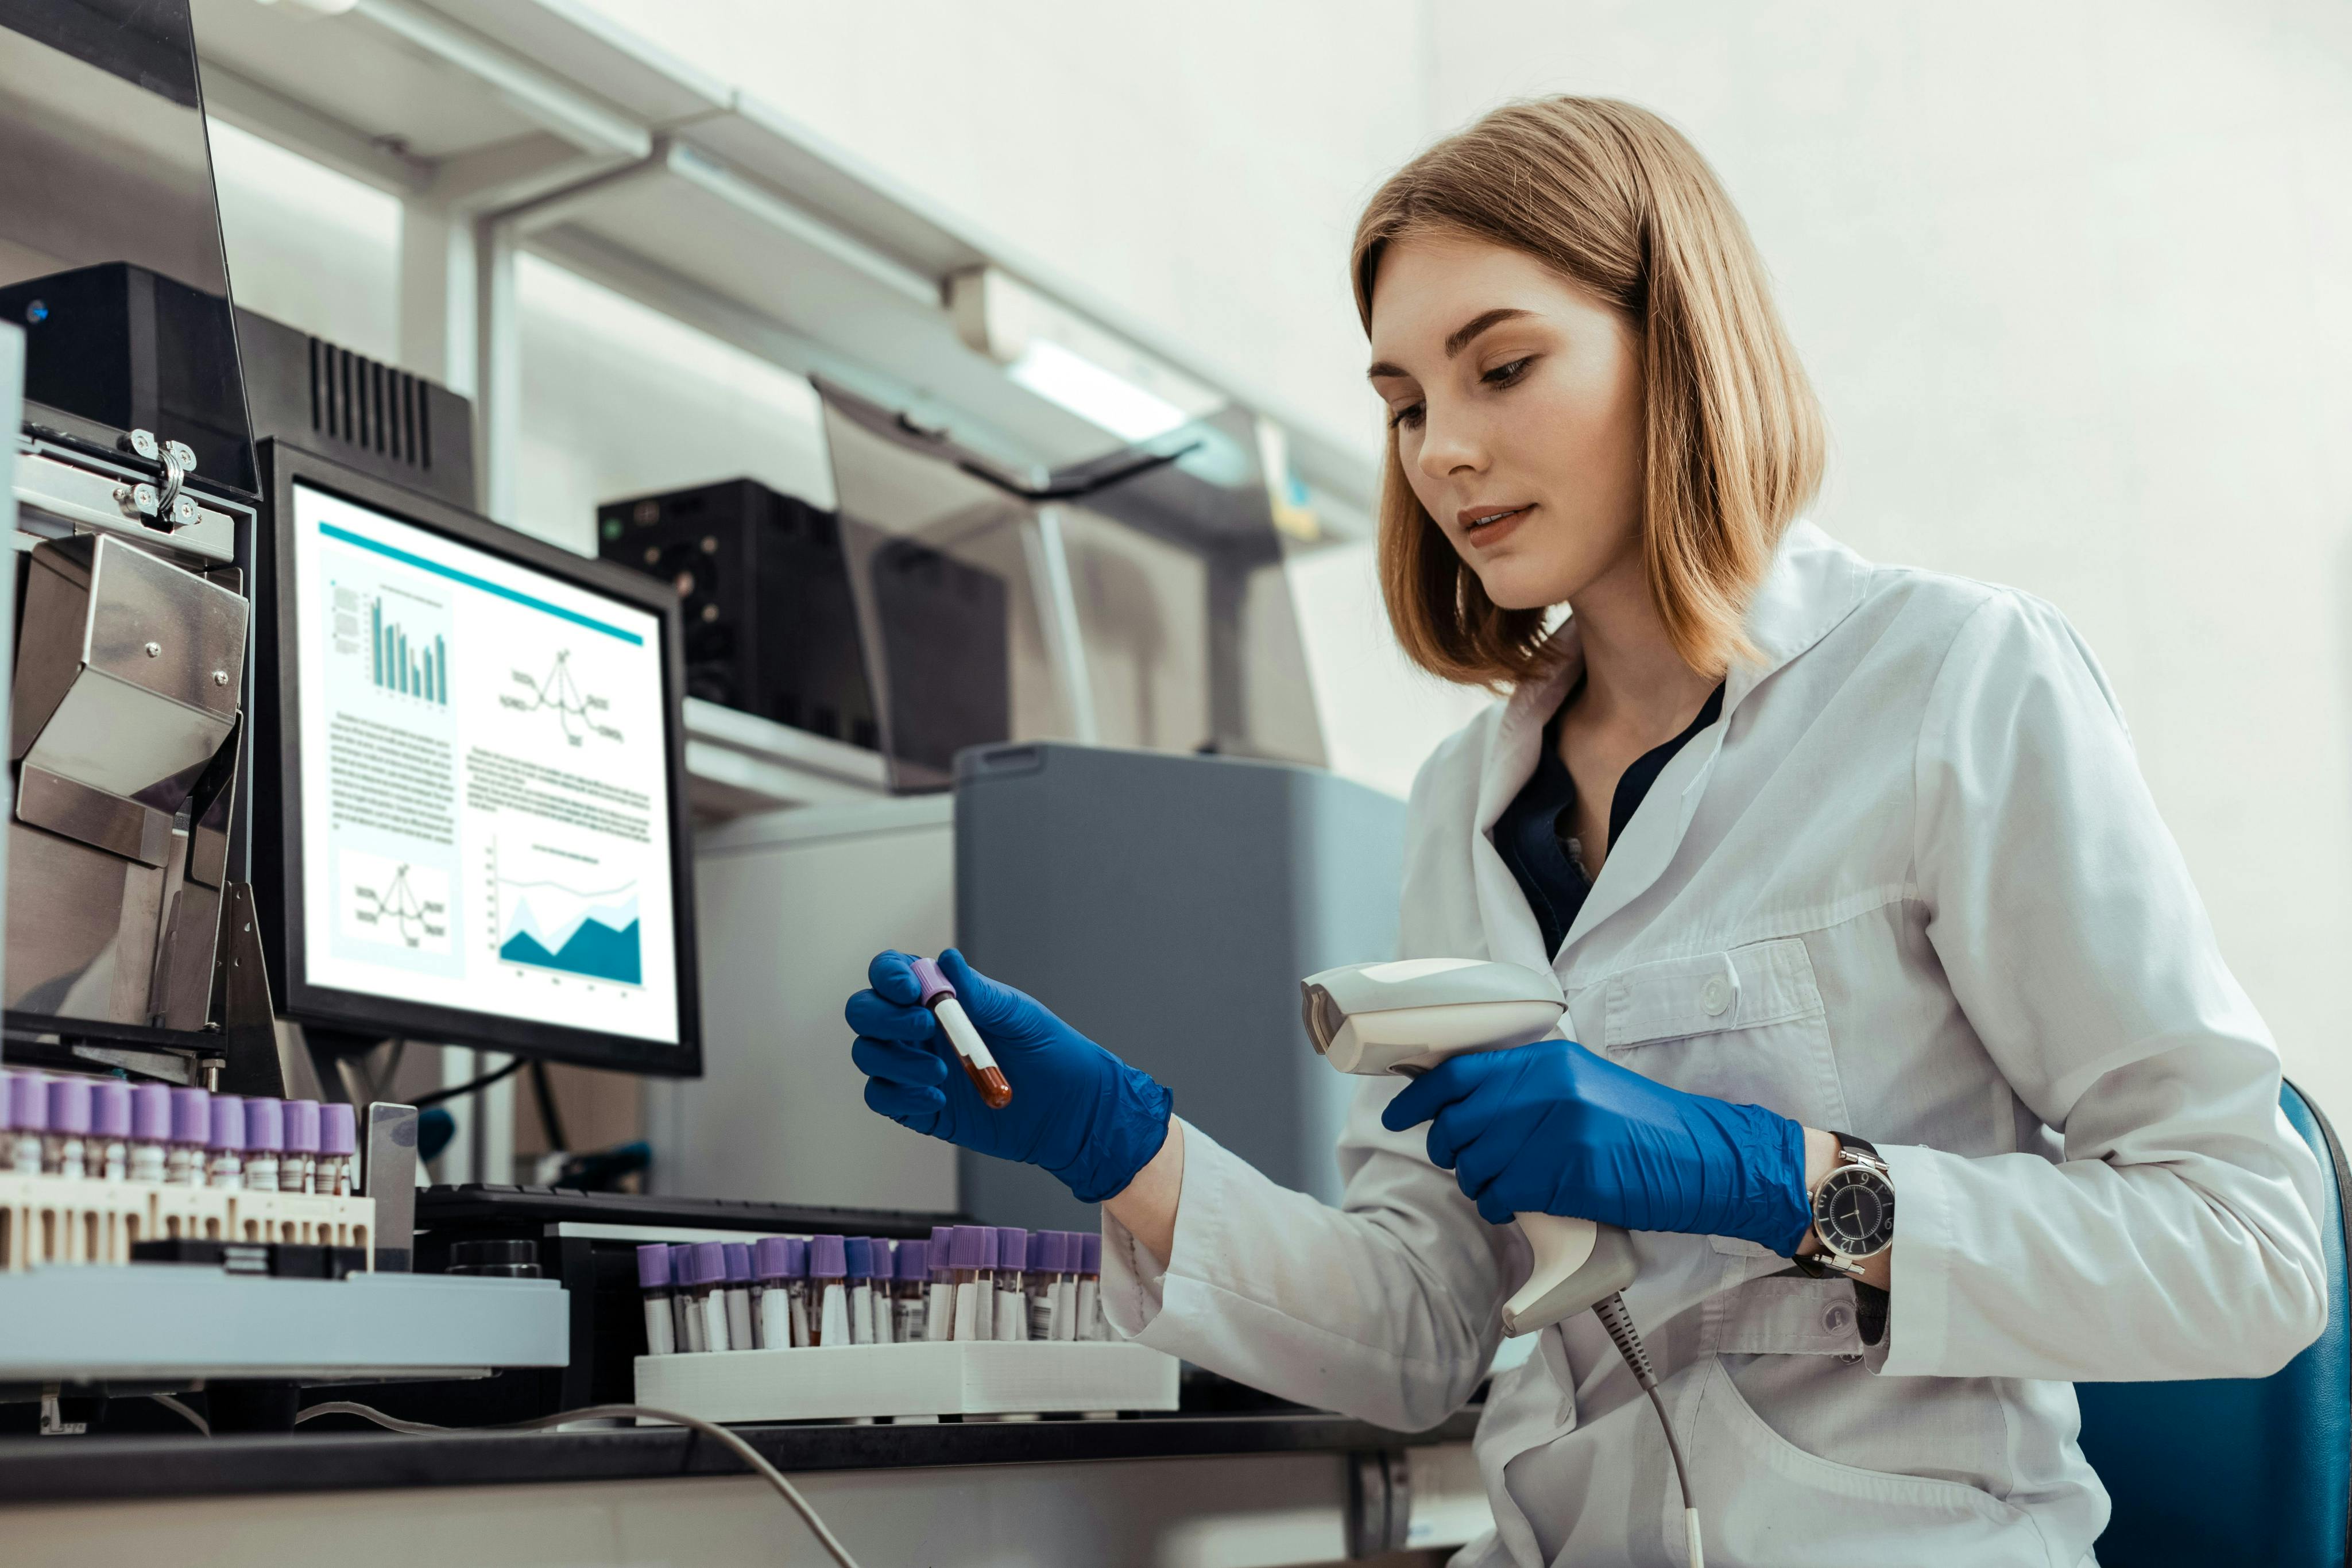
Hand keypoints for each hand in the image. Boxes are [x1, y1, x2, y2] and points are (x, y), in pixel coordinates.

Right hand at [845, 949, 1172, 1202]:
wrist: (1068, 1109)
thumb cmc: (1048, 1050)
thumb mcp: (1018, 1015)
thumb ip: (979, 993)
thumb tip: (947, 959)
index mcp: (938, 995)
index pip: (889, 973)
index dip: (888, 976)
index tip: (910, 990)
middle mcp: (916, 1028)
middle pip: (865, 1012)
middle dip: (883, 1018)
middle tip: (925, 1029)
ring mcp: (912, 1066)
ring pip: (868, 1054)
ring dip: (895, 1061)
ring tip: (943, 1074)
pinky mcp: (916, 1106)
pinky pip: (881, 1097)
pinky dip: (900, 1095)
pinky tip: (938, 1099)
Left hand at [1380, 1036, 1812, 1253]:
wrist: (1706, 1158)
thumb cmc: (1644, 1128)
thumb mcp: (1583, 1085)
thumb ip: (1528, 1088)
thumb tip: (1463, 1106)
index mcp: (1547, 1060)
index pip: (1459, 1075)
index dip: (1418, 1100)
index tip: (1397, 1116)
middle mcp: (1548, 1088)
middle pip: (1459, 1124)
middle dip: (1448, 1150)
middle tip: (1461, 1162)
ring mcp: (1559, 1131)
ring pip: (1477, 1166)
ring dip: (1478, 1184)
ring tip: (1503, 1186)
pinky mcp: (1572, 1174)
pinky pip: (1506, 1196)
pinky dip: (1502, 1207)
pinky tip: (1521, 1205)